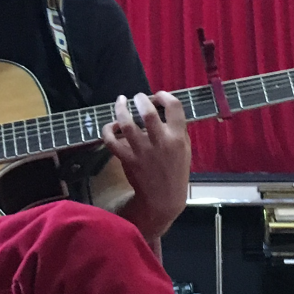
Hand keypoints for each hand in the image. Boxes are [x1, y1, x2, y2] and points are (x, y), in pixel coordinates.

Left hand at [100, 92, 190, 240]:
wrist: (164, 198)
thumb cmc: (176, 170)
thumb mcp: (185, 148)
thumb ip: (177, 129)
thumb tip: (163, 106)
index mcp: (178, 138)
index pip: (174, 107)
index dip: (164, 96)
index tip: (157, 96)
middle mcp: (160, 142)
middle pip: (148, 113)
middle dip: (140, 99)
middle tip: (137, 97)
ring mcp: (142, 152)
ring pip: (126, 124)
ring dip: (120, 109)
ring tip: (120, 101)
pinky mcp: (128, 160)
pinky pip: (112, 142)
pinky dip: (108, 130)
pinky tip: (111, 125)